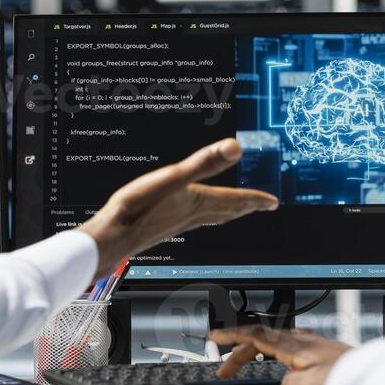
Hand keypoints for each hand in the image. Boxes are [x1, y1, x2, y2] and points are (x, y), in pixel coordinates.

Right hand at [77, 139, 277, 280]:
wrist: (111, 237)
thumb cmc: (137, 209)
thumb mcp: (172, 177)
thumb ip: (204, 162)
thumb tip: (236, 147)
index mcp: (197, 201)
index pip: (234, 200)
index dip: (256, 199)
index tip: (274, 202)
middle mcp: (191, 215)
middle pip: (227, 211)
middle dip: (247, 207)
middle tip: (264, 206)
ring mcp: (177, 222)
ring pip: (211, 217)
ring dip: (228, 212)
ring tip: (236, 210)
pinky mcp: (162, 225)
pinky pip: (193, 220)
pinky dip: (204, 215)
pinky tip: (192, 214)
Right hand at [210, 326, 352, 384]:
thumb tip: (287, 384)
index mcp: (300, 349)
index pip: (259, 335)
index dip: (234, 336)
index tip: (216, 337)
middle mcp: (312, 344)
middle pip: (269, 339)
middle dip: (244, 352)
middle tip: (228, 370)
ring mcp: (325, 349)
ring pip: (287, 343)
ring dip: (266, 352)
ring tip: (256, 360)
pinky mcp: (337, 359)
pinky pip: (304, 350)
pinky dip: (288, 356)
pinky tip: (294, 365)